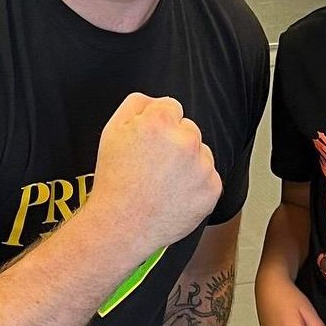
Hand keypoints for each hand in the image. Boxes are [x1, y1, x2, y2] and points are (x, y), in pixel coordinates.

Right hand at [89, 94, 222, 261]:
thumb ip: (137, 105)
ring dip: (188, 164)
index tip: (149, 143)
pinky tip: (174, 195)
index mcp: (161, 121)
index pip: (171, 107)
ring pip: (201, 154)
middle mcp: (186, 139)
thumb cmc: (115, 181)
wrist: (122, 226)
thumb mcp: (112, 131)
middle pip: (189, 129)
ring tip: (162, 183)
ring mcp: (202, 165)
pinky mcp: (213, 188)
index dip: (157, 125)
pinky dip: (196, 186)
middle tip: (153, 166)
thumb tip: (157, 100)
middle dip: (175, 143)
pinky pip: (209, 178)